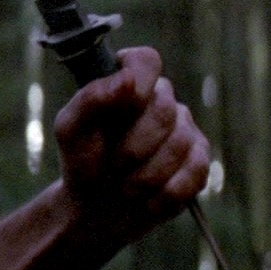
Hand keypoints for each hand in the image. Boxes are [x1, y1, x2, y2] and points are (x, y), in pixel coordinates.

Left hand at [52, 47, 210, 241]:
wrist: (96, 209)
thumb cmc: (83, 161)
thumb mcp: (71, 131)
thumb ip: (91, 100)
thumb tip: (127, 78)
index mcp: (127, 83)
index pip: (145, 60)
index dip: (138, 82)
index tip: (120, 108)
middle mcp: (160, 99)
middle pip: (163, 109)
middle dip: (133, 147)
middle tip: (113, 166)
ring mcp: (185, 128)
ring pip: (178, 144)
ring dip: (145, 175)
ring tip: (125, 187)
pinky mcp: (199, 160)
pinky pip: (194, 171)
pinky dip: (165, 193)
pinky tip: (147, 201)